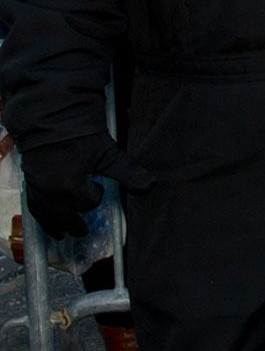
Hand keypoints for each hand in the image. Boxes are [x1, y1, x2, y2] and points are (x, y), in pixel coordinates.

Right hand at [21, 133, 151, 240]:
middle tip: (81, 231)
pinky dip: (40, 214)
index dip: (95, 196)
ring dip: (54, 225)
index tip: (98, 186)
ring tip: (61, 234)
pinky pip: (32, 204)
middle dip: (74, 224)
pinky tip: (44, 217)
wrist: (50, 116)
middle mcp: (51, 190)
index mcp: (70, 185)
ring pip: (46, 214)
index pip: (87, 202)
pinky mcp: (29, 180)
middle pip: (65, 216)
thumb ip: (127, 172)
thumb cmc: (79, 132)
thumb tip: (149, 185)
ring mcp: (37, 186)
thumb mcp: (107, 152)